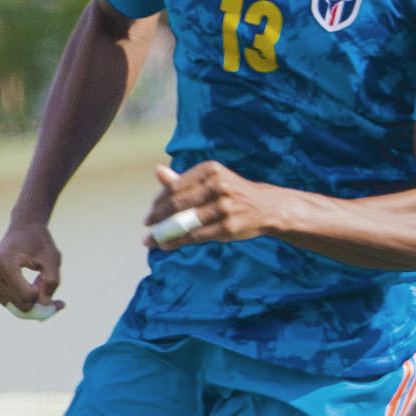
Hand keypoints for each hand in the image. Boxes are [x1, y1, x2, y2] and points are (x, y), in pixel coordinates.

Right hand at [0, 219, 64, 314]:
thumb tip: (44, 305)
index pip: (26, 296)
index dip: (43, 292)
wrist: (22, 228)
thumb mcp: (53, 258)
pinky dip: (23, 300)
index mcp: (4, 264)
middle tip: (45, 281)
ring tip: (38, 281)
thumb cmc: (39, 242)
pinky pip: (10, 304)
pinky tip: (29, 285)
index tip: (47, 277)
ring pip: (16, 308)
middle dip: (37, 299)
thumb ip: (52, 282)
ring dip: (31, 300)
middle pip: (20, 305)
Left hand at [146, 161, 292, 248]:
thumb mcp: (211, 180)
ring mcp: (224, 207)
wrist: (267, 206)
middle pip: (178, 204)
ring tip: (152, 240)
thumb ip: (184, 179)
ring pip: (185, 222)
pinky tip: (167, 245)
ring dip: (165, 233)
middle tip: (148, 225)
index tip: (150, 212)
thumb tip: (158, 171)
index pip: (176, 187)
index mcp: (211, 170)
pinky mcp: (228, 226)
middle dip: (158, 217)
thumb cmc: (232, 192)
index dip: (159, 201)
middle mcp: (218, 186)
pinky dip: (178, 241)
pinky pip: (196, 236)